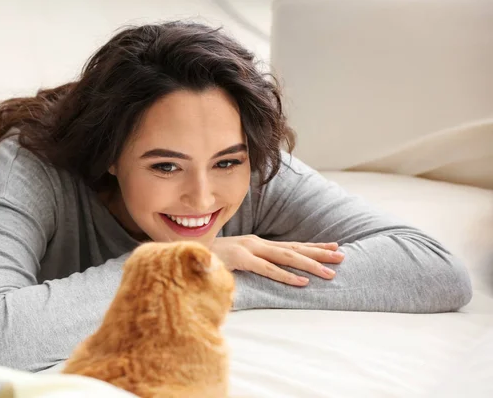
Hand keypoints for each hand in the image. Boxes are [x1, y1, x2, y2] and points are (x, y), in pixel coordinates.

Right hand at [211, 235, 343, 286]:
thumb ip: (249, 263)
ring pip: (286, 256)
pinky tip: (302, 282)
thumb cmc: (209, 258)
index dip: (313, 246)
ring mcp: (249, 249)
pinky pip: (267, 269)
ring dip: (310, 264)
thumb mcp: (234, 260)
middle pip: (294, 248)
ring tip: (329, 272)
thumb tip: (265, 269)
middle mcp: (257, 243)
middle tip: (342, 257)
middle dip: (320, 253)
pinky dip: (286, 276)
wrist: (183, 251)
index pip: (291, 244)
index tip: (334, 247)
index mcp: (257, 244)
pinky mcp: (241, 259)